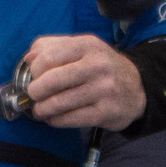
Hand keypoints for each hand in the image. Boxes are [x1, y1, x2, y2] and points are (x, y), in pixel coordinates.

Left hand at [12, 33, 142, 130]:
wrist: (137, 88)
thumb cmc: (101, 66)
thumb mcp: (82, 48)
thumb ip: (52, 47)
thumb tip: (28, 58)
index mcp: (87, 45)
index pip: (48, 56)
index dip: (34, 70)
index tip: (34, 77)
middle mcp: (97, 65)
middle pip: (51, 80)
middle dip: (35, 91)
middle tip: (33, 96)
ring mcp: (103, 90)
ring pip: (58, 103)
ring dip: (42, 109)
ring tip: (40, 110)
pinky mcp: (106, 112)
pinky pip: (70, 119)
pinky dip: (55, 121)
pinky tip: (53, 118)